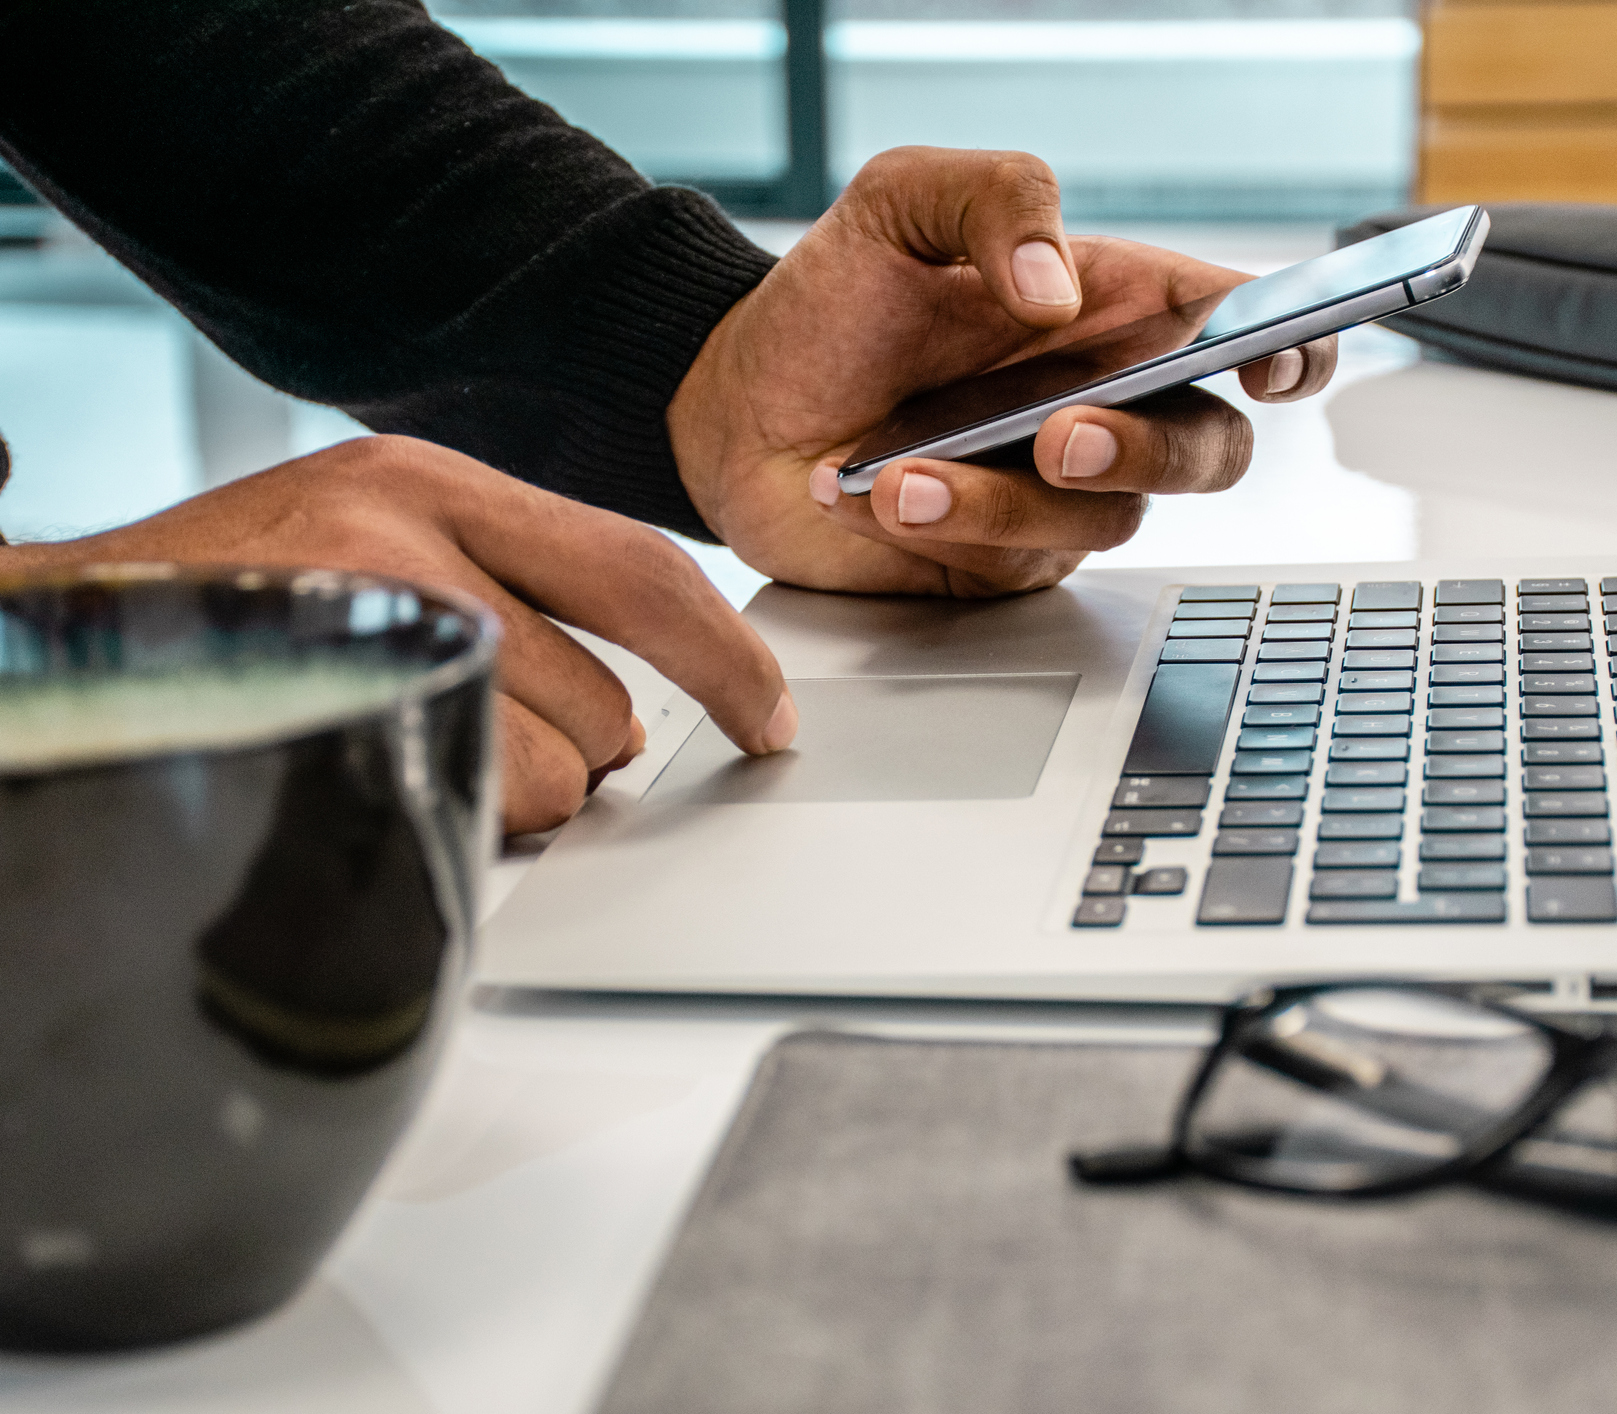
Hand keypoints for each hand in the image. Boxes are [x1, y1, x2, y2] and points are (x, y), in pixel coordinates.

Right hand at [1, 436, 793, 833]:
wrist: (49, 633)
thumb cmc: (229, 606)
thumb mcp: (370, 547)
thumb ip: (506, 599)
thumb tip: (634, 720)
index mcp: (434, 482)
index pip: (641, 571)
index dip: (728, 657)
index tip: (770, 718)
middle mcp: (406, 527)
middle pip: (606, 698)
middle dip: (576, 758)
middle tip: (480, 745)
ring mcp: (361, 608)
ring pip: (550, 766)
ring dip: (507, 798)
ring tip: (399, 755)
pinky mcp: (322, 689)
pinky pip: (469, 800)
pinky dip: (451, 821)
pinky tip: (375, 781)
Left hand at [668, 146, 1335, 595]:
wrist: (731, 408)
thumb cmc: (830, 302)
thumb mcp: (899, 202)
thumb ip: (997, 198)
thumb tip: (1059, 284)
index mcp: (1114, 309)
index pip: (1242, 327)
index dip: (1292, 348)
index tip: (1272, 362)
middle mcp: (1108, 405)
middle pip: (1213, 448)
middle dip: (1150, 449)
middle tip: (1061, 434)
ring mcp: (1061, 494)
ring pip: (1110, 519)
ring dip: (1007, 499)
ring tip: (904, 470)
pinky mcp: (1005, 561)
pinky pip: (1018, 562)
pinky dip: (948, 527)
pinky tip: (876, 492)